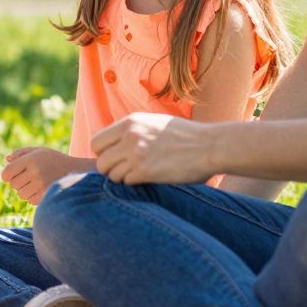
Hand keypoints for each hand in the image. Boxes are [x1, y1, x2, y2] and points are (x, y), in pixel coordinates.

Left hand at [2, 146, 91, 205]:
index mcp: (31, 159)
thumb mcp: (38, 151)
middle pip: (13, 184)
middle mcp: (35, 172)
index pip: (8, 172)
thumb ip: (21, 153)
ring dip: (24, 190)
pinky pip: (30, 200)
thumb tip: (6, 159)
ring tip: (35, 183)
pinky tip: (41, 189)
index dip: (6, 175)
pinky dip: (32, 197)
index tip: (10, 175)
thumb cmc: (54, 160)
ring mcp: (41, 185)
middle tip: (27, 178)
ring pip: (21, 194)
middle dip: (17, 182)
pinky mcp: (46, 196)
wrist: (76, 171)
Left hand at [90, 113, 216, 185]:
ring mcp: (136, 154)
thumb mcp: (154, 123)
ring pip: (111, 175)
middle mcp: (129, 136)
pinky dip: (135, 184)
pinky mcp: (145, 171)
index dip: (104, 154)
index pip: (96, 142)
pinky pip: (126, 183)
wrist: (210, 146)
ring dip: (123, 179)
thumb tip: (114, 146)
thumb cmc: (186, 136)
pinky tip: (149, 179)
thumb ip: (132, 131)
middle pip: (100, 162)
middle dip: (111, 170)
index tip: (116, 159)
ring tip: (140, 175)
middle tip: (127, 172)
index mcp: (130, 122)